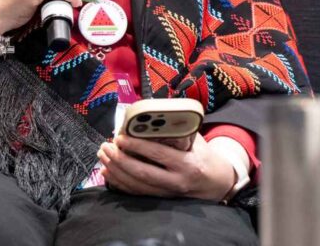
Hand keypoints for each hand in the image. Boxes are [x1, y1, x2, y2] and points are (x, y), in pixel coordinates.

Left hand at [97, 133, 236, 200]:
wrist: (216, 182)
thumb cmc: (204, 155)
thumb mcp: (196, 140)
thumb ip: (176, 132)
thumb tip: (151, 119)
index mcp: (188, 163)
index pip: (158, 154)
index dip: (137, 146)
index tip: (120, 137)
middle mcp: (177, 181)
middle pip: (142, 173)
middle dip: (120, 160)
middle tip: (106, 146)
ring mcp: (168, 193)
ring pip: (136, 185)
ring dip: (115, 171)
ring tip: (102, 156)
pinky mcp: (161, 199)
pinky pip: (136, 193)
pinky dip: (119, 183)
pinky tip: (108, 172)